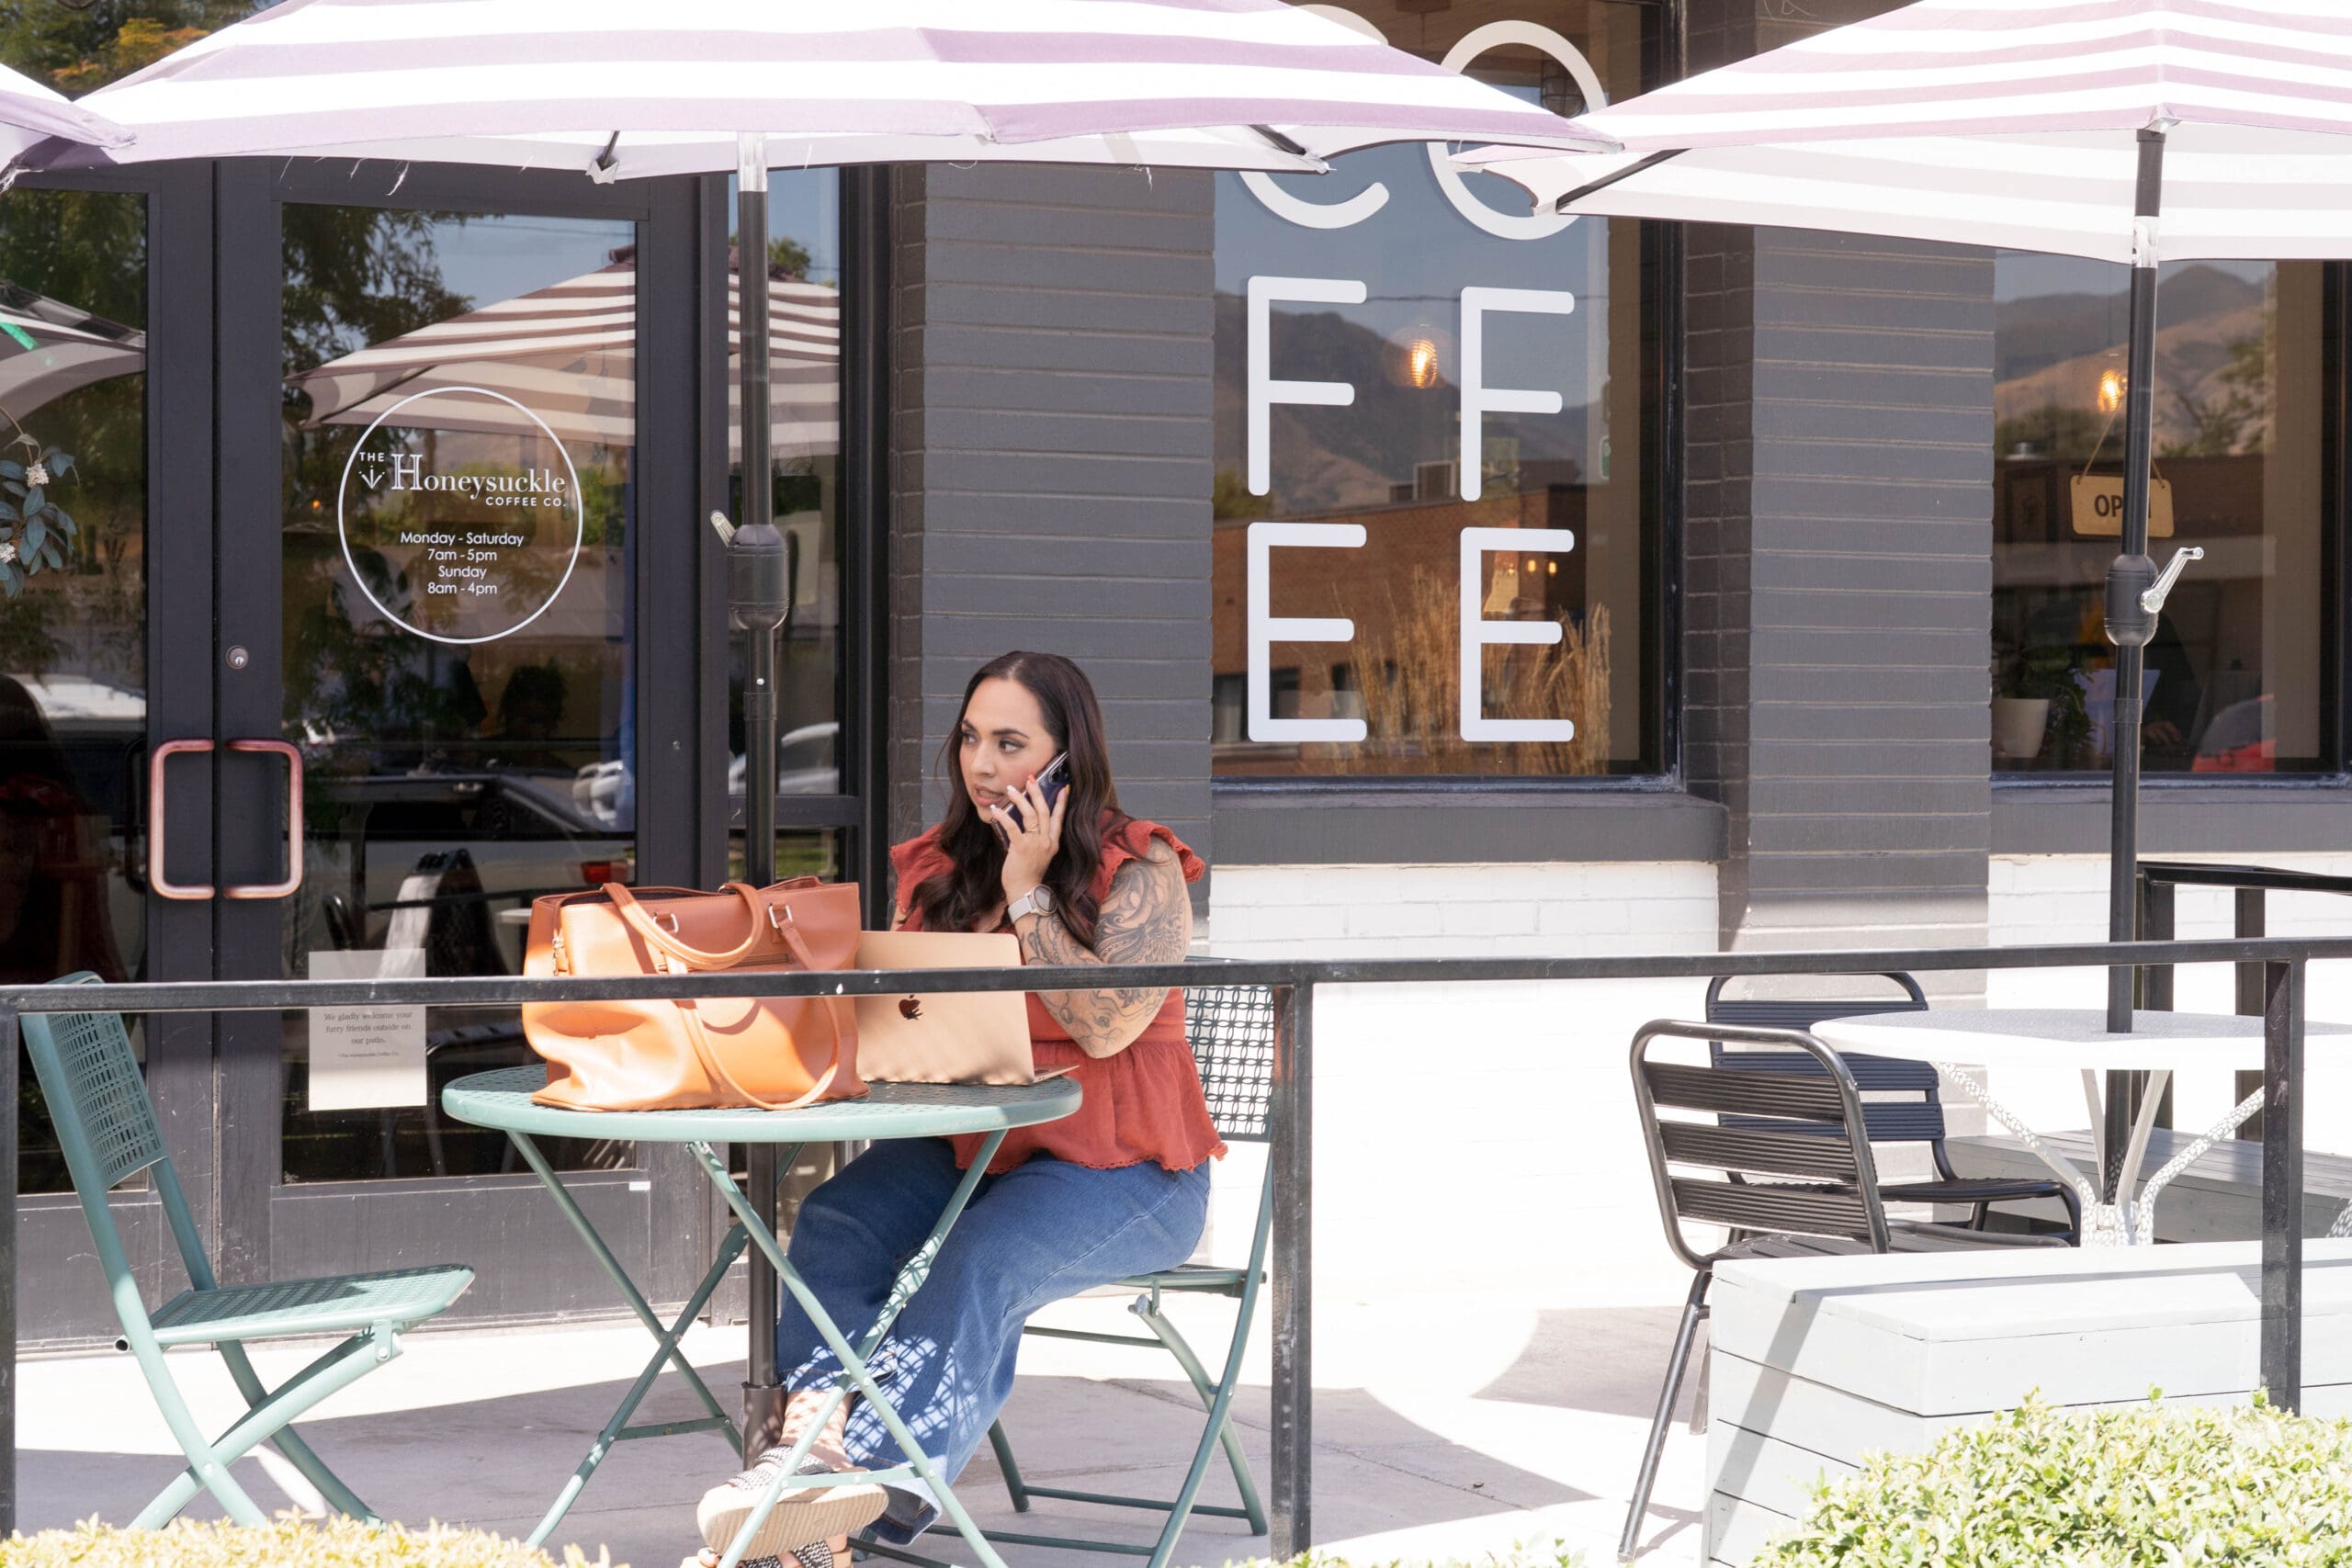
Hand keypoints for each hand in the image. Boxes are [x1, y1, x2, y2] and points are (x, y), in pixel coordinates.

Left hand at [992, 772, 1066, 905]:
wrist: (1025, 891)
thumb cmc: (1028, 873)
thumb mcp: (1038, 854)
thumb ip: (1035, 838)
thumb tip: (1022, 820)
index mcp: (1052, 842)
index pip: (1059, 818)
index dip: (1061, 802)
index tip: (1063, 788)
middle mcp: (1047, 841)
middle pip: (1045, 811)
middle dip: (1038, 793)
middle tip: (1031, 779)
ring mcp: (1036, 844)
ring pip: (1031, 815)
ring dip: (1020, 799)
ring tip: (1011, 789)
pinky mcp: (1022, 847)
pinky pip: (1013, 827)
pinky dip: (1003, 816)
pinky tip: (995, 809)